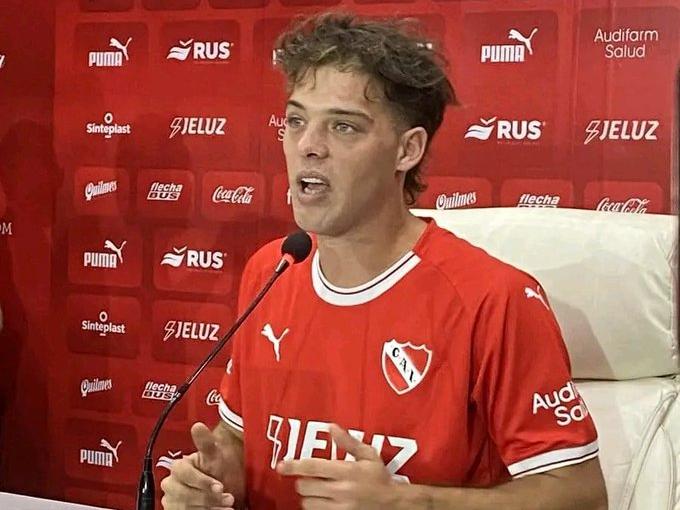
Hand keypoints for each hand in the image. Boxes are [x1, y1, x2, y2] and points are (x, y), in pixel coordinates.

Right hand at [160, 422, 234, 509]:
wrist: (224, 486)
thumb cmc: (218, 469)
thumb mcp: (215, 456)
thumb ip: (206, 442)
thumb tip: (197, 426)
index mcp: (178, 468)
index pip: (185, 474)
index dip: (203, 481)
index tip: (220, 486)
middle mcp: (171, 485)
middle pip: (185, 495)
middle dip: (208, 498)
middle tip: (229, 498)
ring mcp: (172, 501)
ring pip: (186, 508)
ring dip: (210, 508)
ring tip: (228, 507)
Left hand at [277, 423, 395, 509]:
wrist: (394, 504)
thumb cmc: (380, 477)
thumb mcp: (369, 455)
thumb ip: (348, 441)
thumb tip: (330, 426)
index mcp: (347, 472)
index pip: (313, 467)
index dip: (294, 465)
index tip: (281, 465)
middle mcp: (342, 491)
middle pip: (305, 487)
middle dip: (302, 481)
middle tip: (308, 478)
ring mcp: (340, 508)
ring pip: (308, 504)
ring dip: (308, 497)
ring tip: (316, 491)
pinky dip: (316, 508)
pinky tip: (322, 502)